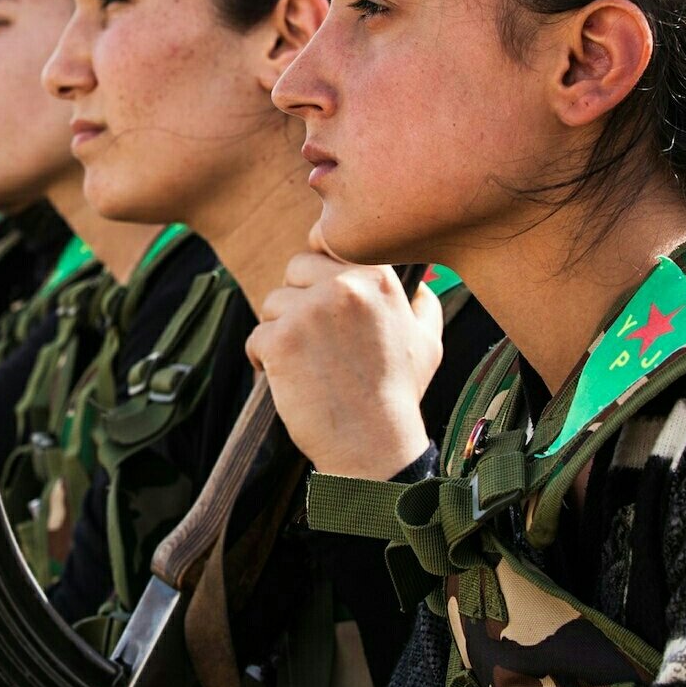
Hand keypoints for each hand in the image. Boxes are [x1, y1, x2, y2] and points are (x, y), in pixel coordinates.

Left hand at [246, 226, 442, 479]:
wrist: (372, 445)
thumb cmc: (398, 395)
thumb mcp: (427, 342)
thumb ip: (421, 303)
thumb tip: (418, 283)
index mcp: (378, 278)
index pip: (327, 241)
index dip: (317, 265)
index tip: (318, 289)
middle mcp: (345, 286)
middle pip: (295, 268)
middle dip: (298, 300)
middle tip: (315, 340)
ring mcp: (310, 311)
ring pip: (273, 302)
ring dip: (281, 331)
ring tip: (307, 364)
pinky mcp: (281, 340)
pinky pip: (257, 335)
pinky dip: (264, 358)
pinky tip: (287, 379)